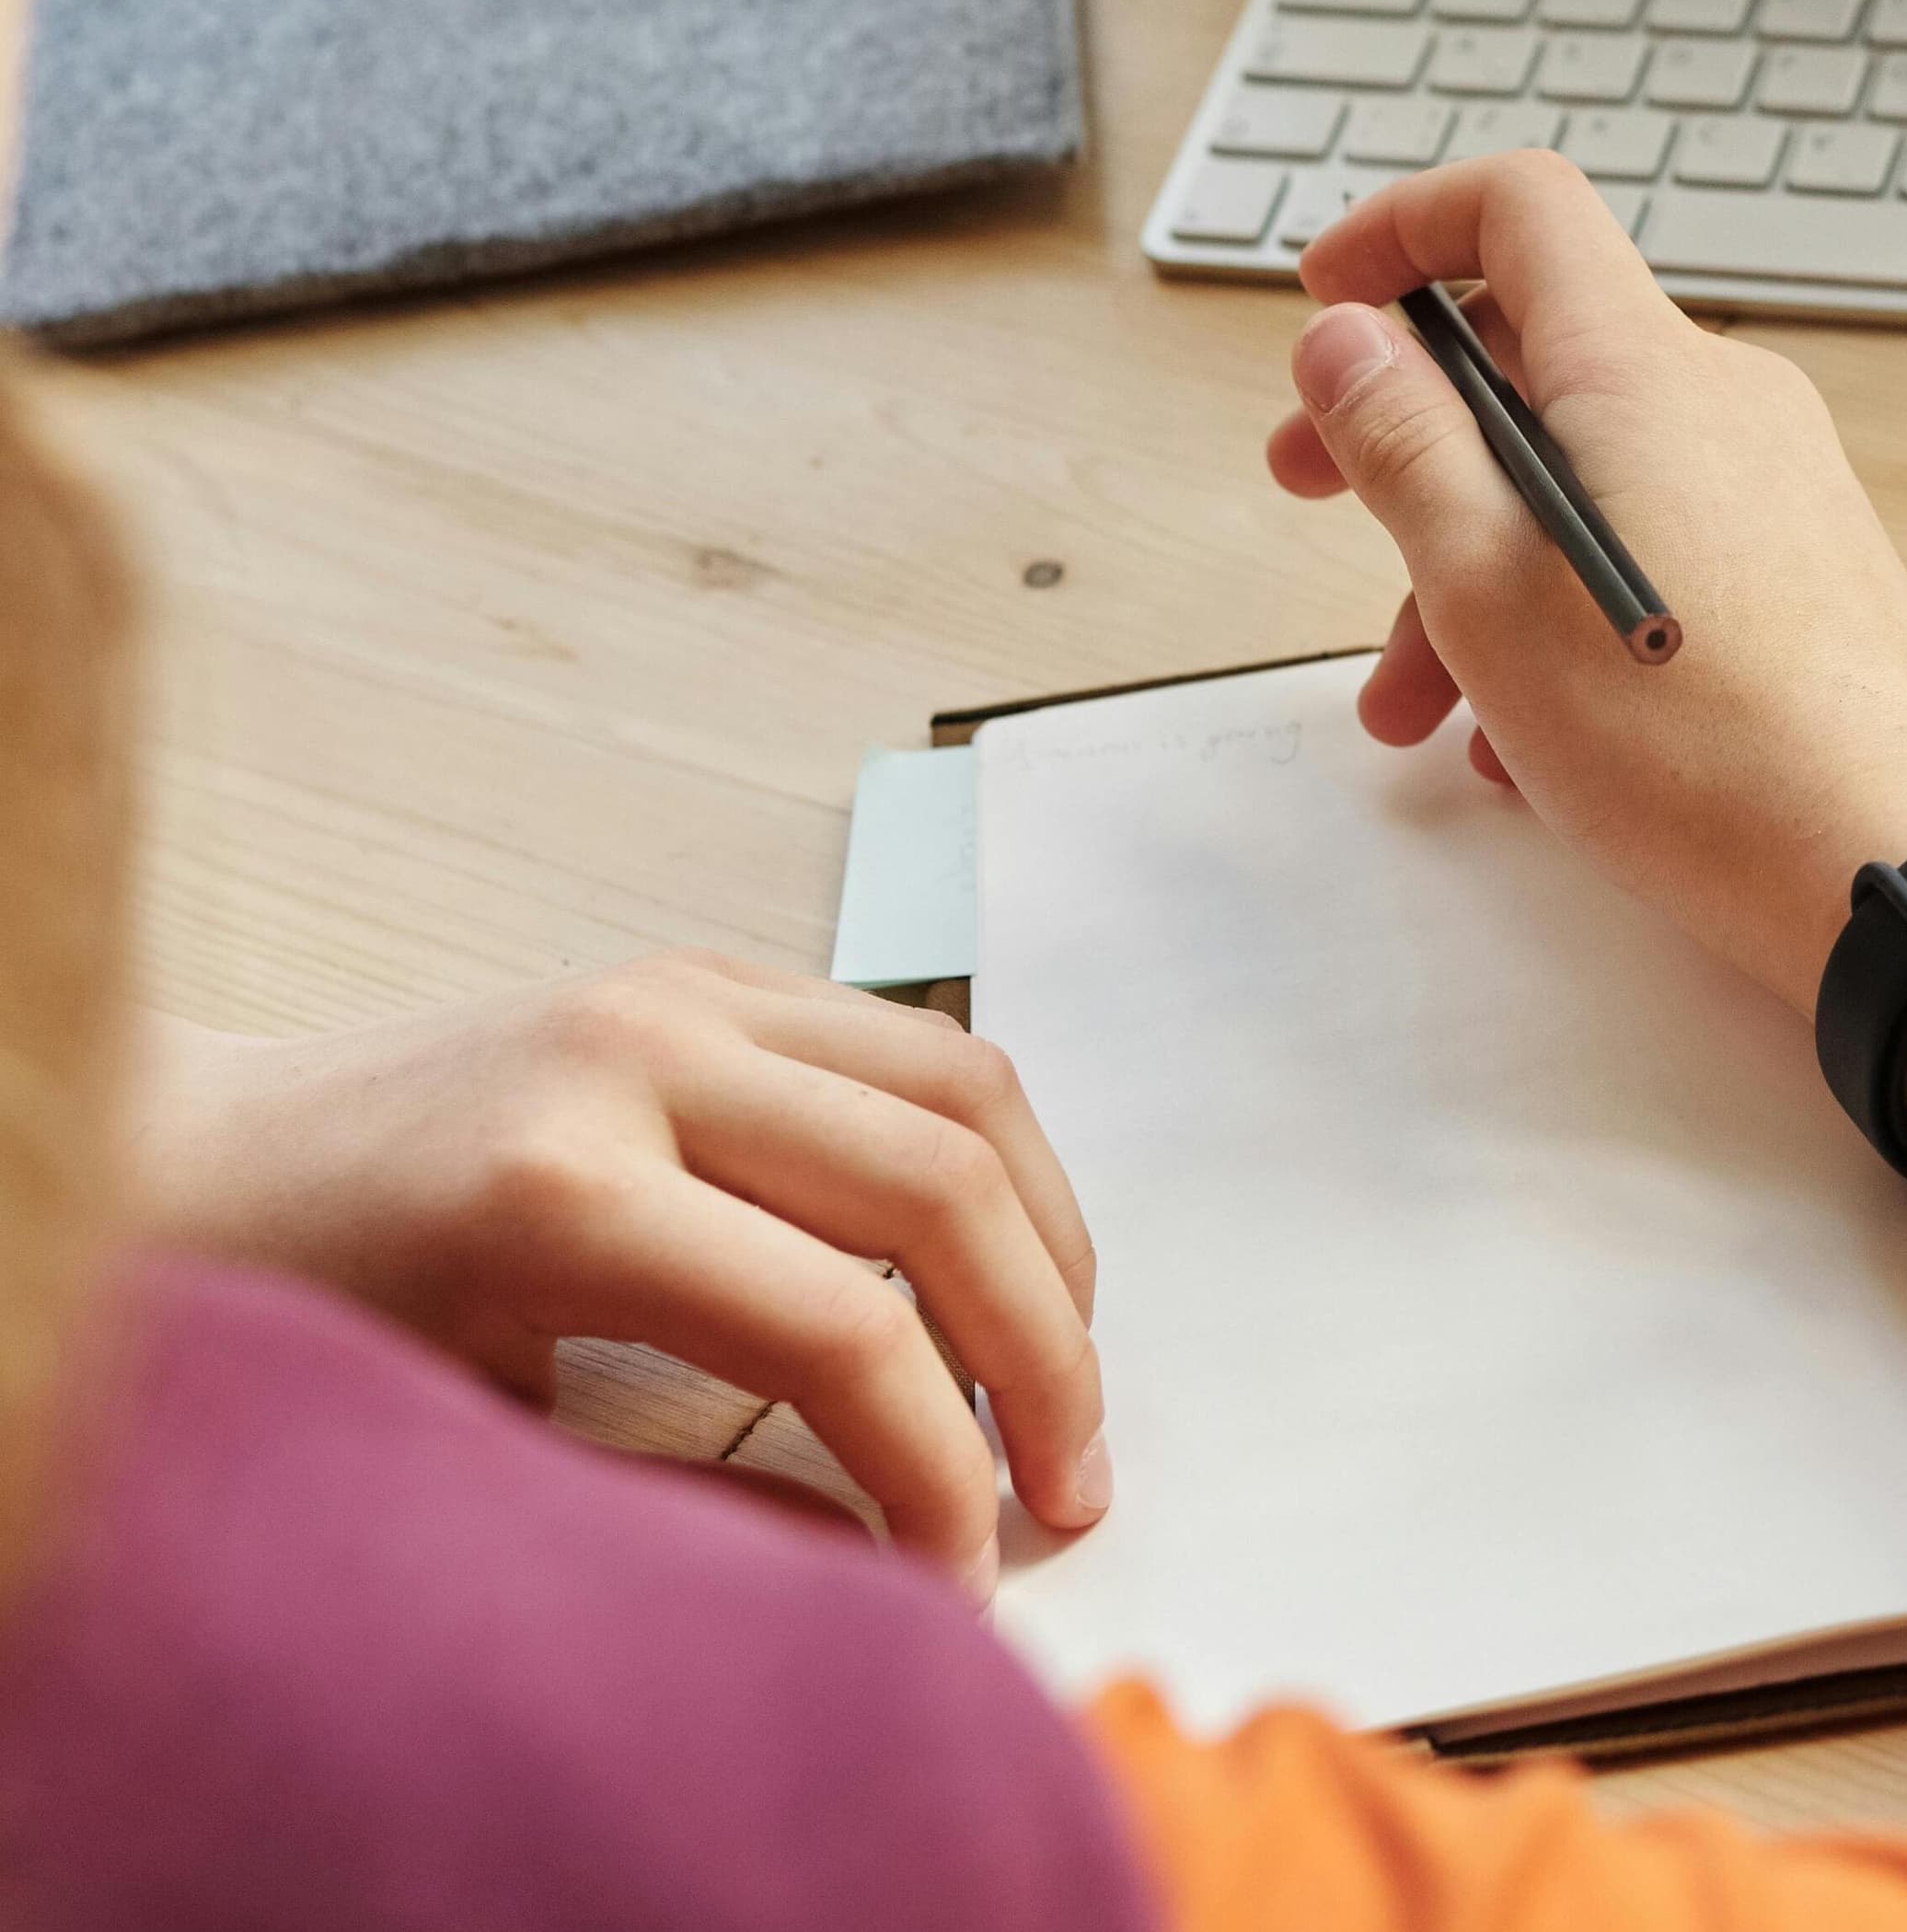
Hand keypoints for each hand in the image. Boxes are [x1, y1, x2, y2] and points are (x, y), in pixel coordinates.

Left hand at [133, 954, 1106, 1597]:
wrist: (193, 1163)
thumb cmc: (302, 1326)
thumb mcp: (474, 1449)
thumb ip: (681, 1503)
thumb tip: (876, 1566)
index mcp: (564, 1188)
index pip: (842, 1328)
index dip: (934, 1471)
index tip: (961, 1579)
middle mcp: (644, 1054)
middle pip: (940, 1184)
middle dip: (1042, 1354)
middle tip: (1070, 1489)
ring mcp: (684, 986)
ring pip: (962, 1082)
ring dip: (1048, 1234)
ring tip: (1063, 1375)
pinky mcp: (705, 969)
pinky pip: (907, 1039)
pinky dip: (985, 1151)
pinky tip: (990, 1260)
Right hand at [1269, 154, 1906, 1014]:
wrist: (1880, 865)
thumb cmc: (1690, 742)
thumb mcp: (1482, 585)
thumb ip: (1401, 442)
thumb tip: (1347, 337)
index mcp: (1640, 370)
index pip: (1520, 207)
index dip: (1408, 225)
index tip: (1331, 298)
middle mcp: (1720, 398)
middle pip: (1533, 352)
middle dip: (1404, 425)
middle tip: (1313, 487)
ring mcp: (1770, 480)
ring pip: (1580, 472)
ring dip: (1468, 560)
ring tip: (1412, 703)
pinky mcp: (1797, 562)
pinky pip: (1649, 539)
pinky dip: (1561, 602)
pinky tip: (1523, 730)